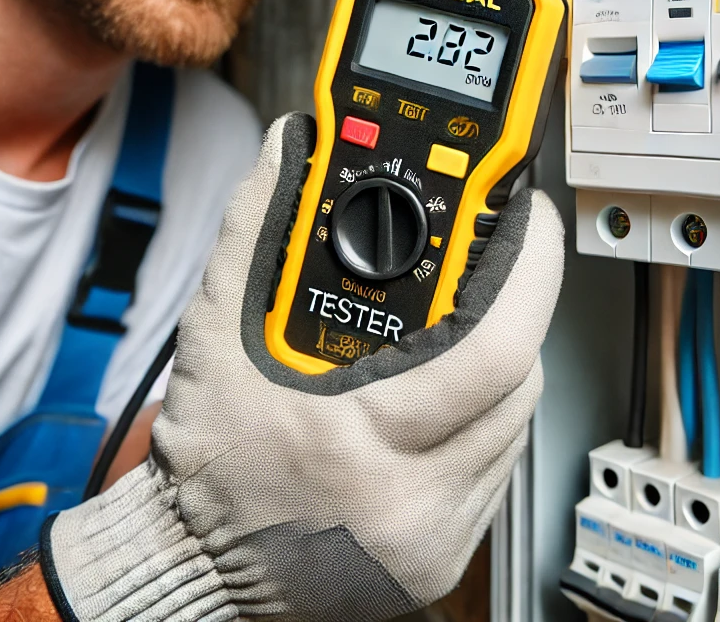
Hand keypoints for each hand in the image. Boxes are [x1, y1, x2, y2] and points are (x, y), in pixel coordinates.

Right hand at [41, 113, 563, 621]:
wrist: (192, 565)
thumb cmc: (207, 461)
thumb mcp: (217, 332)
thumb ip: (257, 228)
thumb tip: (290, 153)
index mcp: (365, 445)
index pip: (494, 349)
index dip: (527, 269)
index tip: (528, 217)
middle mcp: (415, 504)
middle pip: (519, 379)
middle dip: (515, 306)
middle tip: (494, 259)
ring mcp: (436, 537)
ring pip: (518, 420)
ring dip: (502, 358)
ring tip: (459, 322)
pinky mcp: (444, 556)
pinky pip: (499, 461)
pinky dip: (488, 412)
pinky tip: (448, 388)